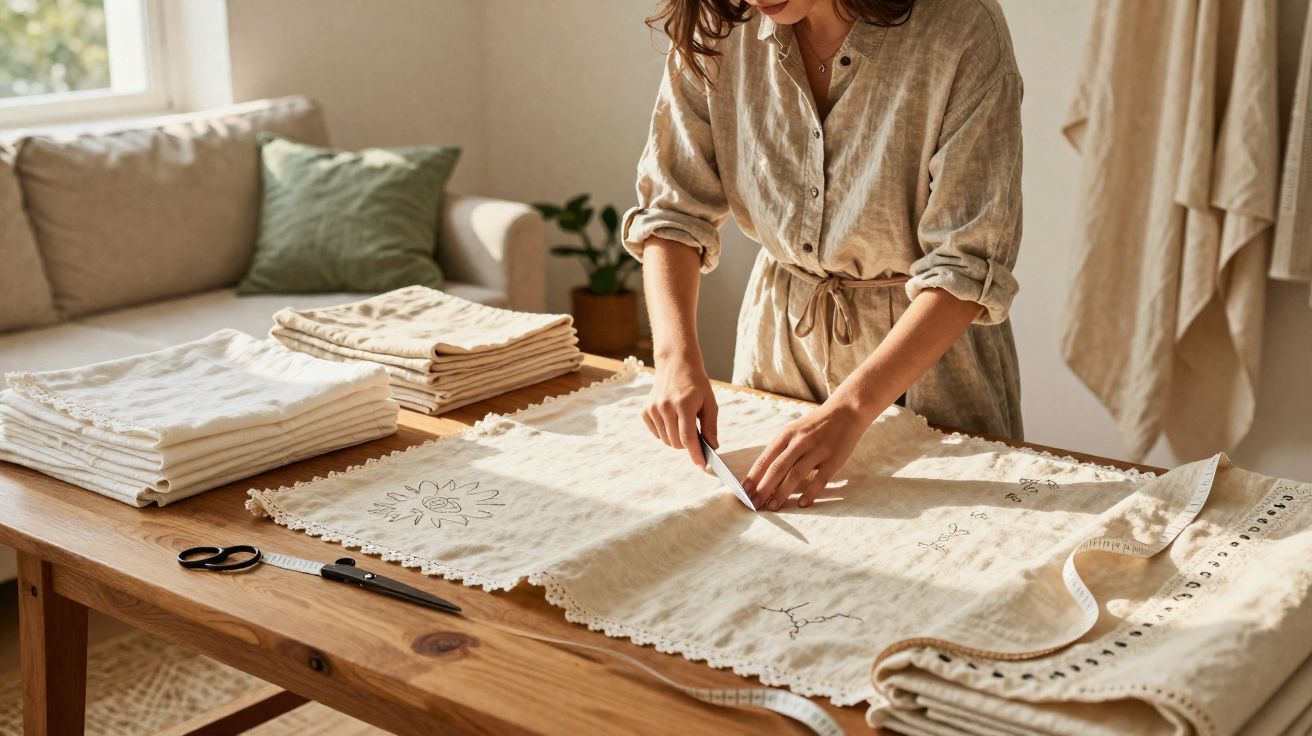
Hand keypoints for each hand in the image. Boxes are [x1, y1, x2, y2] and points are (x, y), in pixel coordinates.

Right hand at [643, 357, 718, 467]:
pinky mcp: (645, 411)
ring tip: (682, 421)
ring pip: (666, 440)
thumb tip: (713, 447)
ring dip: (676, 438)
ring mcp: (653, 409)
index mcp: (683, 404)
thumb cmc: (696, 384)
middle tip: (695, 432)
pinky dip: (665, 432)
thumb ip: (711, 426)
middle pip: (677, 442)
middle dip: (687, 445)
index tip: (702, 466)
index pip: (688, 438)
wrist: (675, 364)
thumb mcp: (709, 402)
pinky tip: (671, 418)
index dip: (695, 454)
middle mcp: (665, 407)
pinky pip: (656, 433)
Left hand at [744, 401, 868, 509]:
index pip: (765, 458)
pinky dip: (810, 493)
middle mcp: (800, 442)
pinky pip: (820, 479)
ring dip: (782, 492)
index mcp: (786, 435)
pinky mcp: (833, 459)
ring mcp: (817, 450)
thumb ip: (781, 450)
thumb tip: (763, 475)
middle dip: (764, 488)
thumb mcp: (794, 431)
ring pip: (796, 474)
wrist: (846, 411)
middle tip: (755, 504)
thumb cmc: (815, 425)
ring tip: (773, 506)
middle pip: (777, 468)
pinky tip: (802, 503)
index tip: (744, 492)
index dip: (753, 477)